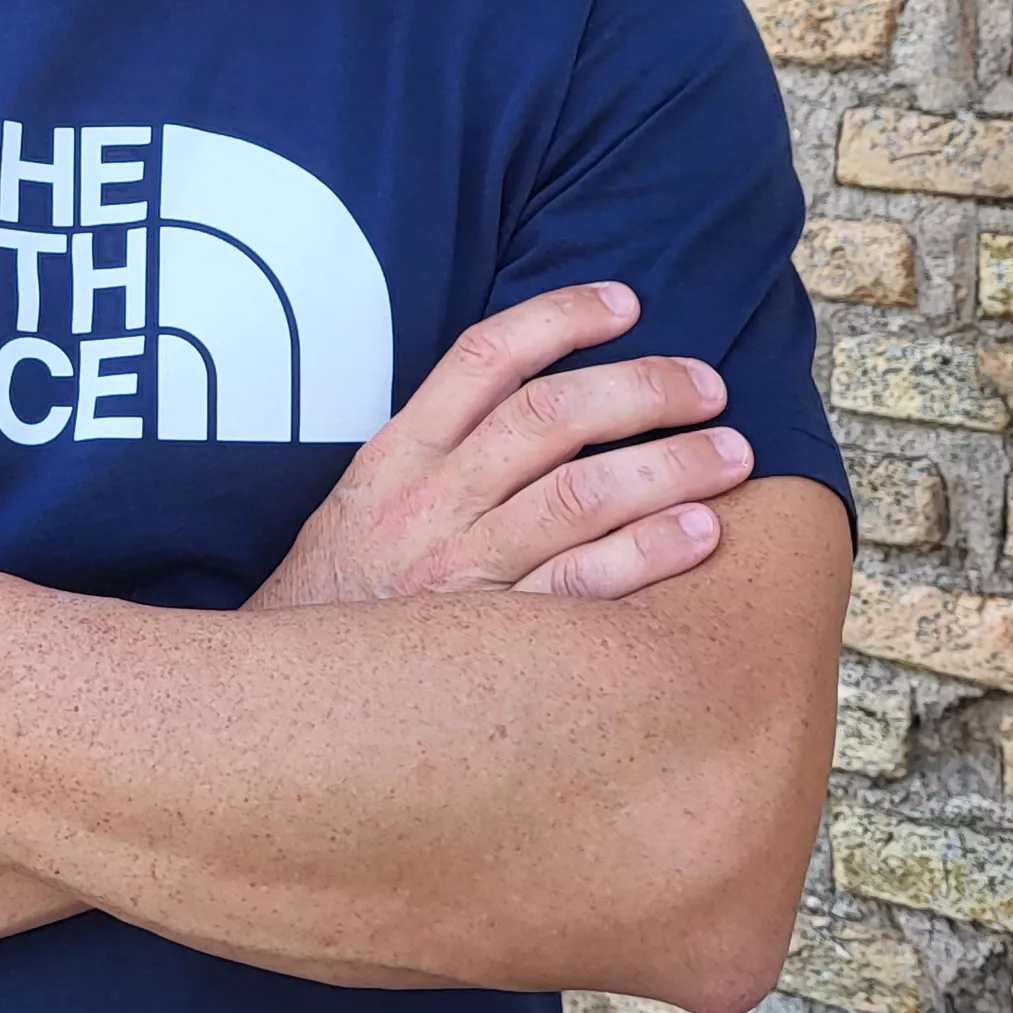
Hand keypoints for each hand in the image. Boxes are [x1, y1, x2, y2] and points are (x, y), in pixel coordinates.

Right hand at [250, 282, 747, 611]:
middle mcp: (430, 504)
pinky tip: (703, 533)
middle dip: (643, 389)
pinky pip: (583, 587)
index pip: (484, 359)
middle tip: (710, 385)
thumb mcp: (363, 504)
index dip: (561, 318)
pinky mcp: (489, 643)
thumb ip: (435, 451)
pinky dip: (649, 554)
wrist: (281, 710)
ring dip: (669, 466)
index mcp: (397, 458)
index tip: (628, 302)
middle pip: (551, 417)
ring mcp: (462, 572)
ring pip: (580, 495)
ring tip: (732, 453)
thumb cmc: (342, 600)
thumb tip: (533, 396)